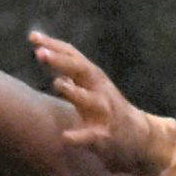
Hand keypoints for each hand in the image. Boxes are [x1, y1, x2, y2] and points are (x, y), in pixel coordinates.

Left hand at [30, 31, 175, 175]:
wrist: (142, 138)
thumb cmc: (108, 111)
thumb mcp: (92, 87)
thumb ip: (71, 73)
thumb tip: (47, 52)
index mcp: (94, 78)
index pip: (72, 56)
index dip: (53, 45)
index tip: (33, 37)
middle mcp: (100, 90)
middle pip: (81, 70)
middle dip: (61, 61)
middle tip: (40, 53)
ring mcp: (104, 113)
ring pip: (90, 99)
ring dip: (75, 91)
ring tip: (58, 83)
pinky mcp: (106, 136)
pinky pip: (91, 136)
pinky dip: (79, 136)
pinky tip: (66, 137)